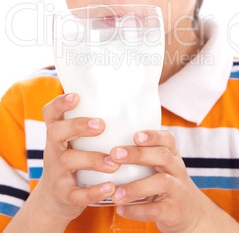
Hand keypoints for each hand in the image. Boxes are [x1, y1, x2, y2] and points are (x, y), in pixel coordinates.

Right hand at [36, 93, 118, 226]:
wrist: (54, 200)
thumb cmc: (73, 161)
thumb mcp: (72, 142)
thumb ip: (89, 126)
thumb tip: (128, 105)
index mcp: (57, 133)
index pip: (51, 113)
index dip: (60, 103)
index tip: (75, 96)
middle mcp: (53, 149)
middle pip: (56, 132)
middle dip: (78, 126)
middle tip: (101, 125)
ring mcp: (56, 172)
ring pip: (68, 161)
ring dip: (93, 160)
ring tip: (114, 163)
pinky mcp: (64, 194)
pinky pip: (76, 193)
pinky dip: (94, 191)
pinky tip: (111, 187)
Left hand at [108, 130, 238, 232]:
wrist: (193, 214)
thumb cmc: (169, 185)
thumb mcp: (164, 167)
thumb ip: (146, 155)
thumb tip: (108, 145)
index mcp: (173, 156)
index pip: (168, 140)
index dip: (153, 136)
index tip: (135, 135)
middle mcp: (177, 170)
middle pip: (163, 156)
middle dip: (138, 154)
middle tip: (114, 154)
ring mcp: (178, 191)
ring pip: (162, 182)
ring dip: (136, 187)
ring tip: (116, 193)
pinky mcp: (174, 212)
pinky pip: (156, 210)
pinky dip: (136, 211)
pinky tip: (120, 209)